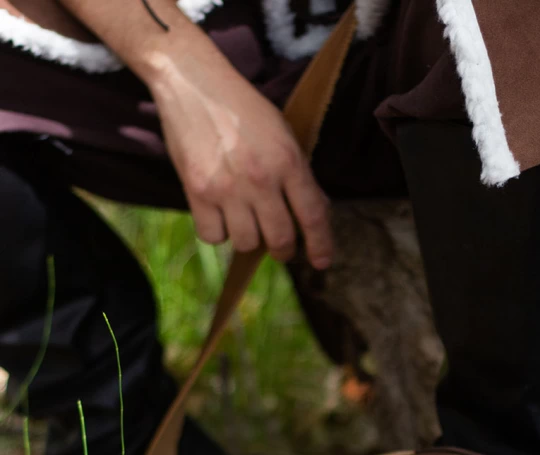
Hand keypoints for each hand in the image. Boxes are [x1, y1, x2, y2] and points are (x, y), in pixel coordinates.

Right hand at [149, 44, 333, 267]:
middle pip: (280, 239)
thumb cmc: (243, 109)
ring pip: (246, 243)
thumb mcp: (282, 134)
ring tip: (246, 220)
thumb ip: (299, 174)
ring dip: (249, 239)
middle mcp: (260, 178)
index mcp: (288, 161)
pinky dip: (219, 233)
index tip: (321, 263)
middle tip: (280, 246)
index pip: (312, 216)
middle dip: (283, 250)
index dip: (320, 245)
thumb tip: (316, 215)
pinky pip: (213, 237)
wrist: (195, 84)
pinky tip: (220, 214)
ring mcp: (228, 188)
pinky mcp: (198, 192)